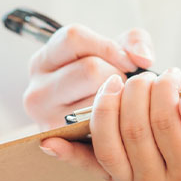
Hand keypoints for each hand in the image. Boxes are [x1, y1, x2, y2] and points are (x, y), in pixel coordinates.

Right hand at [23, 24, 153, 129]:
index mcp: (43, 61)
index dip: (108, 46)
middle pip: (90, 69)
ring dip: (119, 101)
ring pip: (98, 99)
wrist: (87, 132)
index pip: (73, 38)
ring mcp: (44, 118)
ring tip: (116, 104)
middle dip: (116, 76)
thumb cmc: (101, 83)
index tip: (128, 62)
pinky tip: (119, 122)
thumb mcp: (112, 54)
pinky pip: (100, 127)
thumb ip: (132, 42)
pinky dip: (116, 123)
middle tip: (120, 87)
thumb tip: (143, 58)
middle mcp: (36, 90)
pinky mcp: (62, 142)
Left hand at [41, 69, 180, 180]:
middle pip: (133, 129)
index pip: (166, 122)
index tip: (171, 72)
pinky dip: (67, 154)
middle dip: (134, 92)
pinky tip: (47, 141)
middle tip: (143, 75)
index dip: (164, 91)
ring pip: (107, 144)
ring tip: (114, 82)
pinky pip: (88, 166)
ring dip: (105, 106)